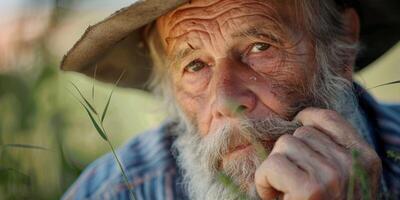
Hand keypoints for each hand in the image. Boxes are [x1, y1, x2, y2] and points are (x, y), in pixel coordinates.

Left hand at [254, 108, 381, 199]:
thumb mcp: (342, 177)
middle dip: (287, 155)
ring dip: (275, 169)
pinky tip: (276, 197)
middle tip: (291, 182)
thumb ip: (330, 152)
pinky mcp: (311, 189)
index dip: (304, 119)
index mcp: (365, 158)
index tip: (294, 129)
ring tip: (286, 191)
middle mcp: (352, 164)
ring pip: (283, 146)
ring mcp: (333, 175)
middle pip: (299, 133)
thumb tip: (298, 122)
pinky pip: (273, 165)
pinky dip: (264, 182)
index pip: (328, 118)